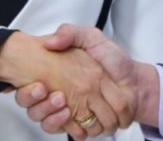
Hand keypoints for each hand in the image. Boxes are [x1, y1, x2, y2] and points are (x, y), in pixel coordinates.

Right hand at [15, 25, 160, 138]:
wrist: (135, 81)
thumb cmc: (114, 60)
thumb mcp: (92, 37)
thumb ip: (70, 33)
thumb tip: (50, 42)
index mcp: (59, 76)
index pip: (28, 89)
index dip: (27, 93)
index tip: (39, 88)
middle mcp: (61, 95)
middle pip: (34, 110)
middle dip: (41, 107)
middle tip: (56, 97)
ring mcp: (71, 112)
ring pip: (49, 123)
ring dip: (54, 118)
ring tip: (66, 108)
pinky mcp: (83, 125)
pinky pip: (70, 133)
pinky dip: (72, 129)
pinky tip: (77, 118)